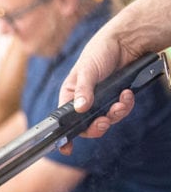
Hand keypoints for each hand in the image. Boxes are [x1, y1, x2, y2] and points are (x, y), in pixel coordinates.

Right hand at [57, 29, 139, 153]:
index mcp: (69, 95)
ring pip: (107, 120)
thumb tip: (79, 109)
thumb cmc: (98, 52)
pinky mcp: (116, 99)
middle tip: (104, 121)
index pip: (64, 120)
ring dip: (116, 114)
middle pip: (87, 126)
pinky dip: (125, 105)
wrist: (125, 42)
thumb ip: (83, 90)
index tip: (67, 149)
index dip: (65, 136)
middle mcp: (83, 101)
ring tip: (122, 101)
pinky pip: (120, 111)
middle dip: (97, 126)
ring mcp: (101, 101)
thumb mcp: (87, 70)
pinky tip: (127, 94)